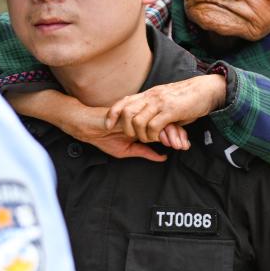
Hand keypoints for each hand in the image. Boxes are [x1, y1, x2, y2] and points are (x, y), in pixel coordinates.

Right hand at [8, 89, 168, 161]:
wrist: (84, 126)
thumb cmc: (103, 138)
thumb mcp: (127, 150)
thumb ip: (145, 152)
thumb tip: (163, 158)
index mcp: (144, 124)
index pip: (164, 128)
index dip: (175, 137)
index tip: (184, 146)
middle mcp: (142, 117)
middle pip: (165, 122)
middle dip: (177, 135)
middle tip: (185, 146)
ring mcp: (136, 113)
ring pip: (158, 120)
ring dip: (169, 133)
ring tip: (177, 143)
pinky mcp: (128, 113)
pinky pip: (146, 121)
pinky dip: (155, 130)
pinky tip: (162, 137)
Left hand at [105, 74, 225, 145]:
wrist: (207, 90)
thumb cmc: (189, 99)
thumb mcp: (168, 103)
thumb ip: (156, 111)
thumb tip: (149, 123)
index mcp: (149, 94)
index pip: (124, 101)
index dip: (113, 114)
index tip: (108, 125)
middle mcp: (152, 96)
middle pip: (126, 111)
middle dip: (125, 128)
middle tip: (132, 137)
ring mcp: (160, 103)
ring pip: (138, 121)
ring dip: (141, 134)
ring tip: (149, 139)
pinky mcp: (171, 110)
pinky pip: (153, 126)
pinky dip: (153, 135)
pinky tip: (159, 138)